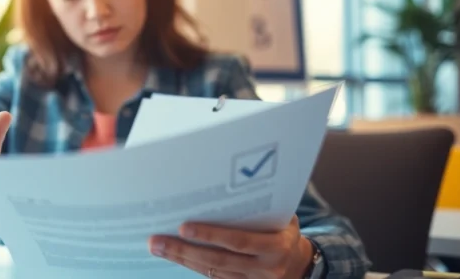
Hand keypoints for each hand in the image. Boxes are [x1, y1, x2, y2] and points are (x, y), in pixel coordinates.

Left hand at [148, 216, 314, 278]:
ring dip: (182, 260)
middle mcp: (265, 268)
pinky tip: (176, 257)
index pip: (238, 241)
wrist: (302, 265)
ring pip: (212, 272)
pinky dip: (193, 267)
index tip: (184, 227)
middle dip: (184, 250)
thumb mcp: (282, 218)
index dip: (210, 235)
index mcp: (277, 247)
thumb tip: (224, 188)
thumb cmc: (284, 231)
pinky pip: (214, 278)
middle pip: (218, 260)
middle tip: (158, 241)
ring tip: (159, 248)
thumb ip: (258, 210)